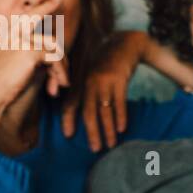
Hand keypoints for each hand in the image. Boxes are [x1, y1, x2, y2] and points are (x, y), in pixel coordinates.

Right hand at [0, 0, 69, 112]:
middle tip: (64, 79)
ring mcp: (22, 39)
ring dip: (62, 69)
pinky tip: (57, 87)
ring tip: (62, 85)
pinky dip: (60, 73)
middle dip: (62, 59)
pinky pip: (56, 59)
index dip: (44, 7)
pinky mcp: (30, 50)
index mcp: (8, 35)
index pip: (29, 17)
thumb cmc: (2, 86)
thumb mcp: (18, 66)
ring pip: (55, 48)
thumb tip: (55, 54)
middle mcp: (14, 33)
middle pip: (50, 37)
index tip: (56, 0)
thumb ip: (34, 55)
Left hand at [63, 30, 145, 150]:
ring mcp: (104, 82)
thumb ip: (83, 86)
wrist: (125, 43)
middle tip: (94, 149)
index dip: (68, 119)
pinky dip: (121, 117)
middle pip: (88, 112)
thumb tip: (82, 107)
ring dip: (108, 130)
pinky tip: (122, 129)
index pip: (71, 104)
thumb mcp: (91, 70)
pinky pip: (120, 102)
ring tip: (111, 144)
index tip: (67, 135)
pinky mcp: (119, 80)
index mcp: (80, 81)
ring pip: (105, 111)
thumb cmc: (107, 60)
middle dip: (91, 133)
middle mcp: (90, 83)